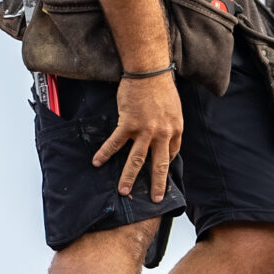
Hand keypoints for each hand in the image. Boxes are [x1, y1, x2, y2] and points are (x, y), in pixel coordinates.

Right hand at [93, 73, 182, 200]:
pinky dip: (105, 153)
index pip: (172, 154)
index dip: (165, 165)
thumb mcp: (174, 110)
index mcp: (176, 130)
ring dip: (129, 177)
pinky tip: (97, 162)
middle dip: (156, 184)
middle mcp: (163, 134)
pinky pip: (115, 143)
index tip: (160, 174)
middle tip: (154, 200)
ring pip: (136, 160)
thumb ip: (170, 126)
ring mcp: (145, 131)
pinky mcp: (128, 124)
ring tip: (124, 191)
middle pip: (159, 164)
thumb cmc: (162, 88)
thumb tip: (163, 139)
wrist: (149, 73)